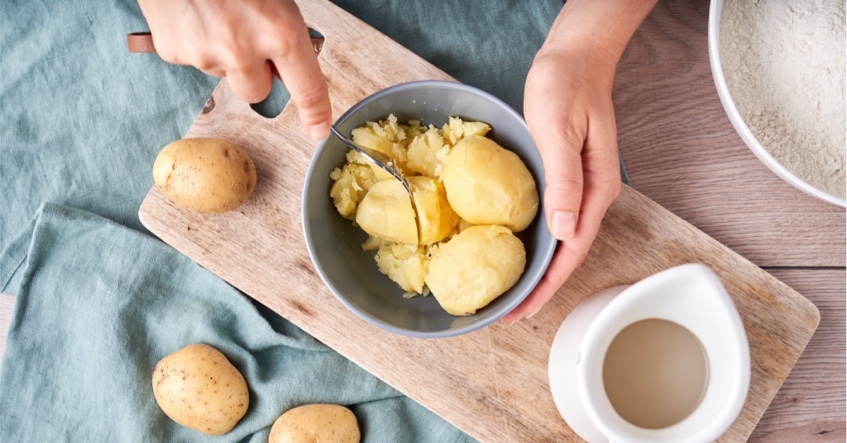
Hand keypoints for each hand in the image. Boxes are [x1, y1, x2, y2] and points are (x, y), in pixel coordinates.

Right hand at [137, 0, 331, 138]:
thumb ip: (285, 31)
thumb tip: (288, 59)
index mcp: (279, 32)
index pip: (307, 90)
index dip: (316, 114)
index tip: (319, 129)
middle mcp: (242, 51)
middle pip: (258, 93)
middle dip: (257, 73)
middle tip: (249, 38)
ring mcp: (204, 55)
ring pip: (224, 74)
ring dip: (225, 55)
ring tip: (216, 13)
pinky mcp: (173, 52)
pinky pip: (194, 59)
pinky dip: (197, 42)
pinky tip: (195, 14)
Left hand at [502, 0, 656, 323]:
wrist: (575, 56)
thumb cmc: (567, 85)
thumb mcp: (560, 132)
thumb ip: (565, 182)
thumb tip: (564, 232)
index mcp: (595, 189)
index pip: (572, 251)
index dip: (547, 285)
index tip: (524, 310)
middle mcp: (591, 194)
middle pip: (566, 253)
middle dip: (540, 286)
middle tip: (510, 312)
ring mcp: (580, 186)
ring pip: (559, 239)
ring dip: (536, 267)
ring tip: (510, 291)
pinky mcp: (566, 176)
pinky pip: (552, 218)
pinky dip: (535, 240)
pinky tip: (517, 247)